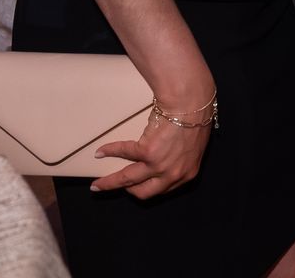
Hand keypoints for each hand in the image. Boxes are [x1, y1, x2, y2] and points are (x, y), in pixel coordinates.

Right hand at [91, 110, 211, 198]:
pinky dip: (110, 150)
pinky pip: (123, 152)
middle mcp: (173, 175)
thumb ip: (182, 156)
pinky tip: (100, 152)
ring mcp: (159, 165)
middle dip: (128, 191)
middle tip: (118, 187)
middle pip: (143, 192)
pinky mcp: (147, 152)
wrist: (192, 102)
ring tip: (97, 185)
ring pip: (127, 179)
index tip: (137, 186)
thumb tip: (170, 154)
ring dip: (109, 183)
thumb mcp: (194, 146)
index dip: (148, 188)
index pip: (162, 190)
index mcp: (186, 173)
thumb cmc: (197, 117)